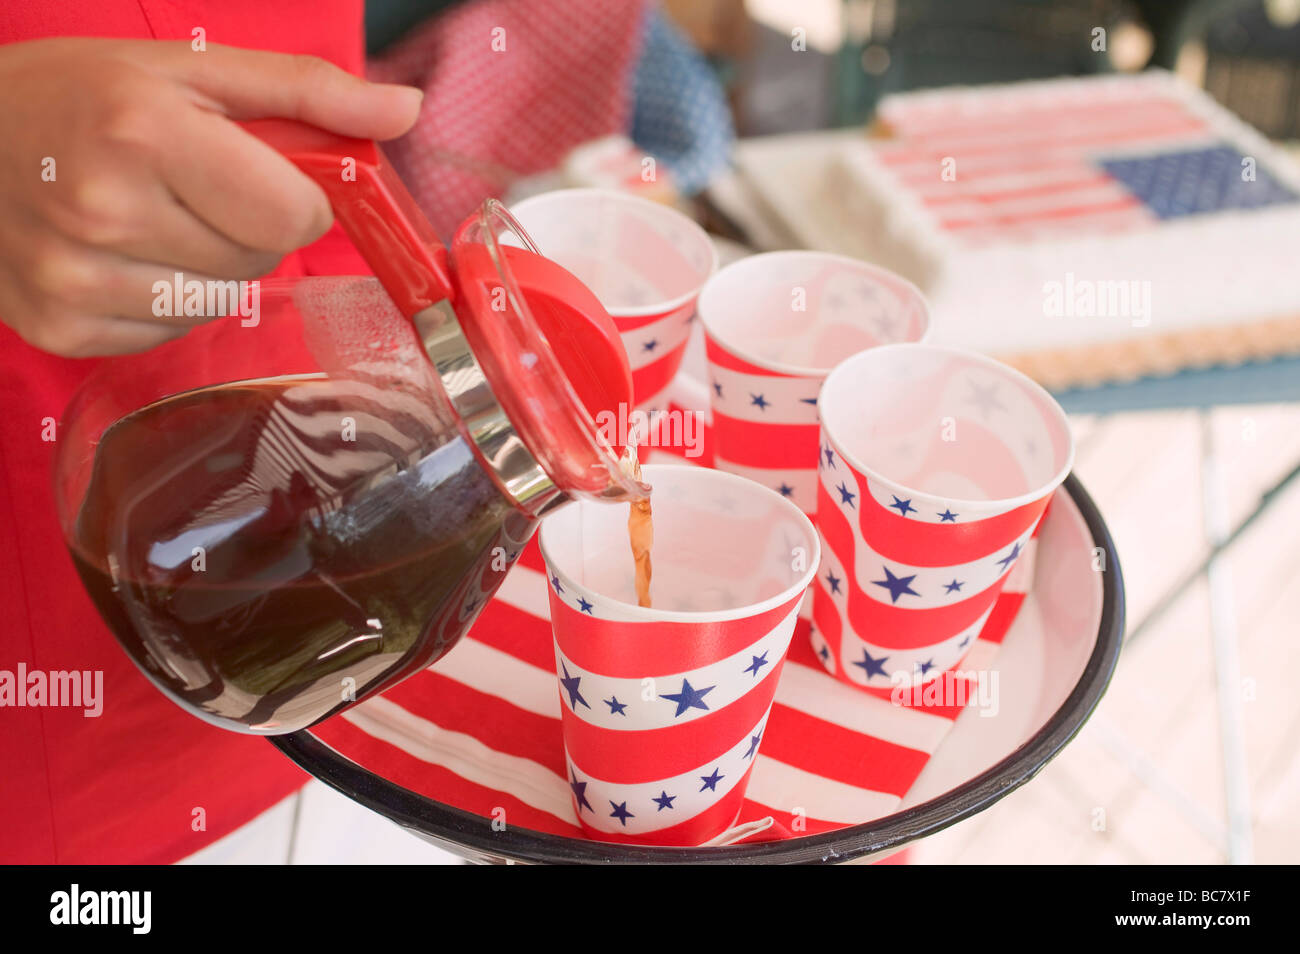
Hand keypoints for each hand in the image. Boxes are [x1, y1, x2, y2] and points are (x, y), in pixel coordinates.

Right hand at [0, 38, 422, 356]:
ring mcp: (77, 280)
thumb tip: (406, 109)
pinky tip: (119, 256)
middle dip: (247, 227)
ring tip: (149, 218)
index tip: (256, 171)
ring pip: (220, 304)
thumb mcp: (190, 68)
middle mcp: (107, 214)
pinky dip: (161, 301)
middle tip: (190, 187)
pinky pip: (169, 333)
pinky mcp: (62, 329)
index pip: (294, 216)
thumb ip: (307, 91)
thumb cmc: (74, 93)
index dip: (292, 197)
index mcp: (146, 135)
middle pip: (261, 263)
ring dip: (207, 267)